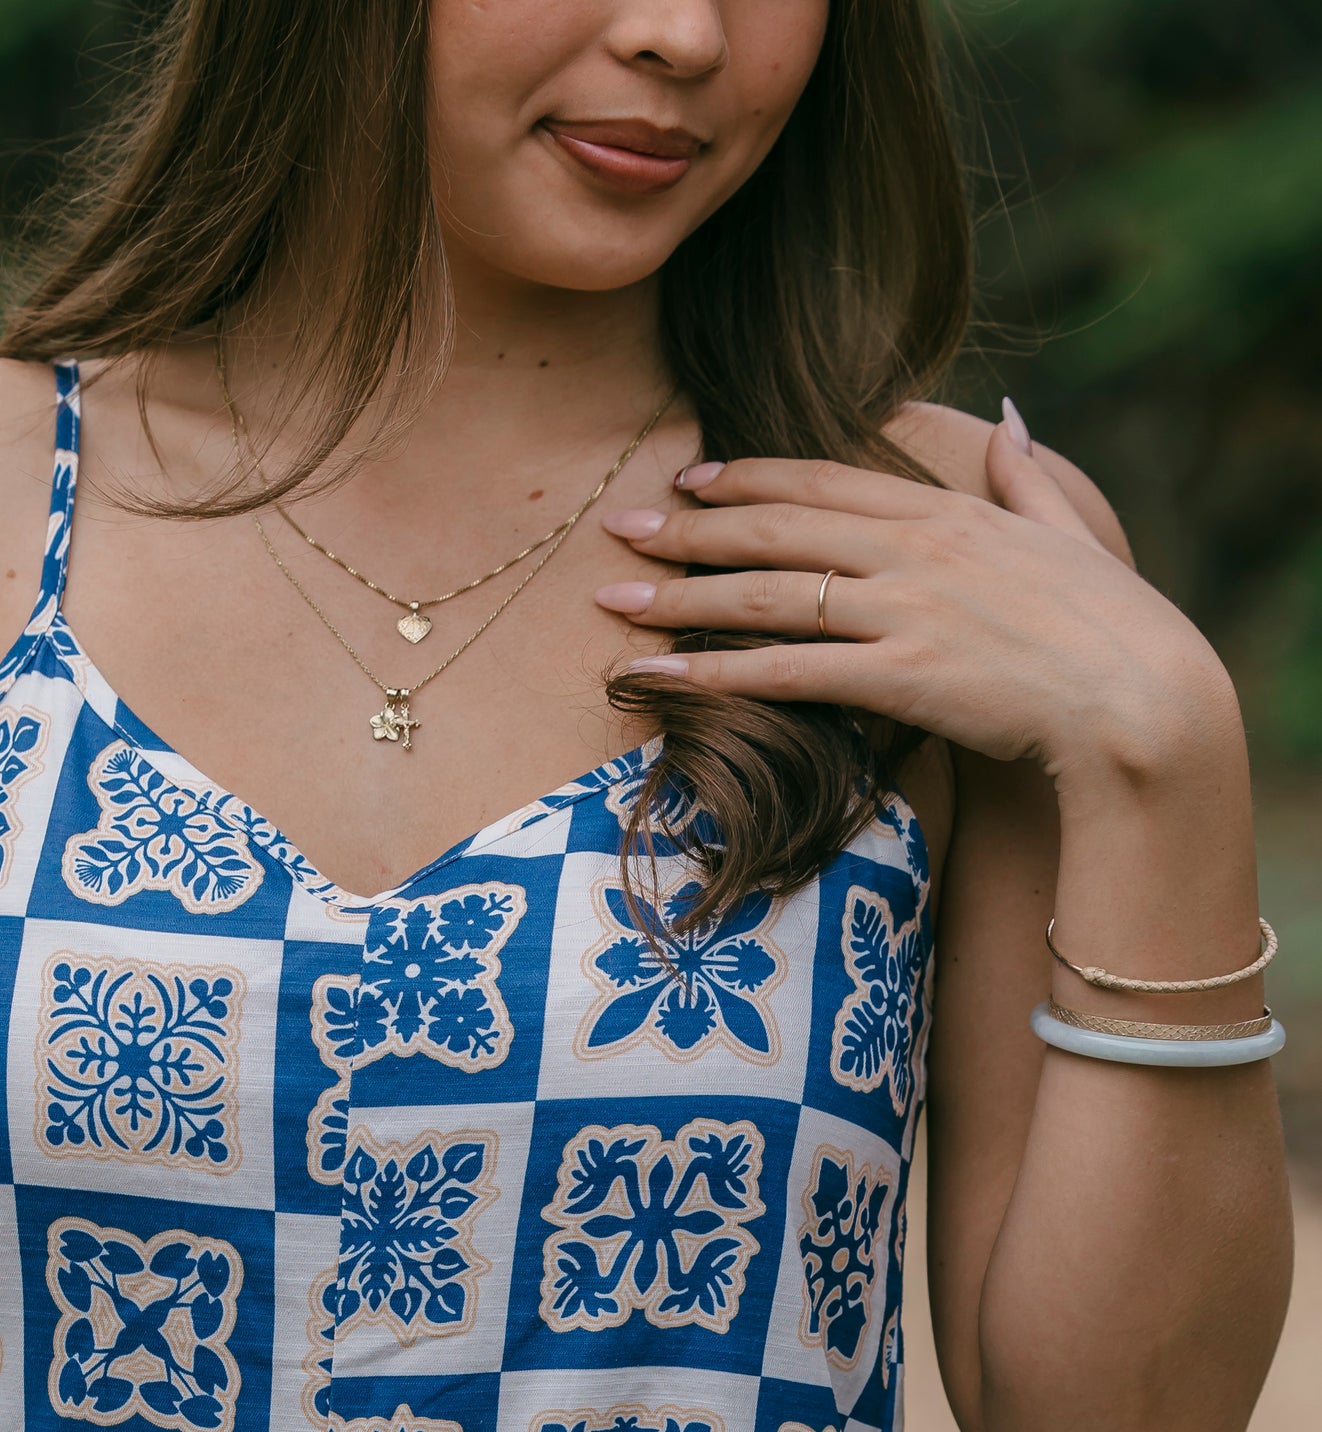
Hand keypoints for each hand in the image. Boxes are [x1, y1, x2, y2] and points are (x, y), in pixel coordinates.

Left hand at [593, 419, 1239, 791]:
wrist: (1137, 693)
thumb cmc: (1110, 623)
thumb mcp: (1067, 530)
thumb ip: (1027, 475)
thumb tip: (1011, 420)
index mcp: (946, 510)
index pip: (825, 480)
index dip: (749, 476)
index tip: (690, 478)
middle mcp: (914, 548)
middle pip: (776, 529)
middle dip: (690, 529)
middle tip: (619, 531)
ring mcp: (904, 610)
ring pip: (766, 595)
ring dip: (681, 598)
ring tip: (613, 604)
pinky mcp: (901, 676)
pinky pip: (784, 671)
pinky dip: (711, 674)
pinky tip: (655, 678)